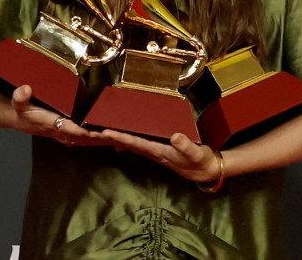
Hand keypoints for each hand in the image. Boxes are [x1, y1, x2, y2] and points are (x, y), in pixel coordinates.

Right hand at [9, 85, 110, 146]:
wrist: (21, 120)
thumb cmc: (22, 111)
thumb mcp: (17, 103)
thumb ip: (20, 97)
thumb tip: (25, 89)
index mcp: (51, 124)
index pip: (69, 129)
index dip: (83, 132)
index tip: (96, 132)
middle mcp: (61, 132)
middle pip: (84, 138)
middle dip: (99, 138)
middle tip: (117, 136)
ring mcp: (66, 134)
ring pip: (87, 141)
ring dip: (102, 140)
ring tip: (120, 138)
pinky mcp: (70, 133)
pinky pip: (86, 139)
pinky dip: (99, 140)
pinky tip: (113, 138)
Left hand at [99, 129, 221, 182]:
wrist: (206, 170)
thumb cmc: (201, 161)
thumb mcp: (197, 153)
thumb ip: (186, 146)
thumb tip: (174, 136)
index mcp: (160, 151)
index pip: (136, 143)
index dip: (121, 136)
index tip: (105, 131)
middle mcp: (154, 152)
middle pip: (129, 144)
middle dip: (113, 137)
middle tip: (95, 129)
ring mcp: (156, 151)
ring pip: (132, 144)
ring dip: (118, 138)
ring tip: (102, 131)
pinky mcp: (159, 150)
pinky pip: (139, 144)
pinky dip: (128, 139)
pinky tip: (121, 137)